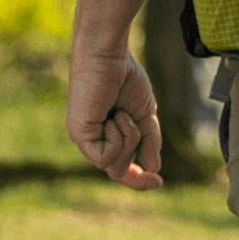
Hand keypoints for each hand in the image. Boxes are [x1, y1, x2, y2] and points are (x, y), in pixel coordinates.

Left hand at [65, 51, 163, 189]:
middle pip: (119, 171)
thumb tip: (154, 169)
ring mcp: (83, 140)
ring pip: (114, 166)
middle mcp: (91, 141)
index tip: (158, 182)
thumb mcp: (145, 114)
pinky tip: (114, 117)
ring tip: (121, 113)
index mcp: (105, 137)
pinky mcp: (80, 136)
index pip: (119, 169)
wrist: (109, 57)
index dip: (139, 180)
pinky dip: (120, 139)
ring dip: (129, 140)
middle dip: (136, 149)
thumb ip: (149, 141)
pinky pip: (106, 157)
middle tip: (135, 121)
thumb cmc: (125, 78)